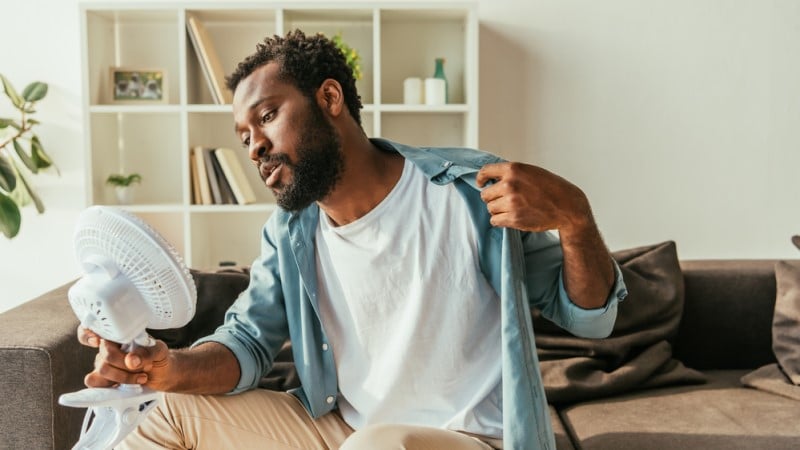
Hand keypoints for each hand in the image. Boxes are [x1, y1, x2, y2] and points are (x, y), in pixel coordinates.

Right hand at [78, 327, 171, 390]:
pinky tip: (126, 386)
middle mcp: (107, 348)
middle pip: (105, 355)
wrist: (162, 374)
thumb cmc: (158, 357)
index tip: (97, 341)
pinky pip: (95, 384)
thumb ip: (147, 352)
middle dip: (126, 364)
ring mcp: (104, 364)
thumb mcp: (159, 351)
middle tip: (145, 367)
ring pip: (102, 370)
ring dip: (124, 376)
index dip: (88, 334)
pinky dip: (110, 386)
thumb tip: (131, 360)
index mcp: (119, 335)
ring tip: (142, 377)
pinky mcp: (104, 380)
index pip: (93, 328)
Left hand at [476, 162, 590, 233]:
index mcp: (514, 169)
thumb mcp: (531, 172)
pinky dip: (500, 220)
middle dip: (493, 197)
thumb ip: (512, 174)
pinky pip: (494, 220)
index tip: (481, 183)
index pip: (485, 172)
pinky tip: (510, 217)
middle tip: (504, 200)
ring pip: (490, 208)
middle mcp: (510, 184)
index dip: (481, 179)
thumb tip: (492, 179)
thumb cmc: (551, 188)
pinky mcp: (513, 219)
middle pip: (485, 194)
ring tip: (512, 208)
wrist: (567, 206)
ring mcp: (511, 202)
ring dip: (498, 209)